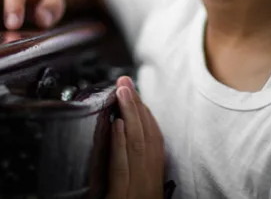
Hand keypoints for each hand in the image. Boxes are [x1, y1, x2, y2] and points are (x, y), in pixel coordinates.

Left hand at [108, 76, 164, 198]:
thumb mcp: (138, 192)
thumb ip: (134, 171)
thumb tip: (126, 138)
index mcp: (152, 182)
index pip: (154, 142)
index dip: (146, 116)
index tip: (136, 95)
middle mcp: (149, 184)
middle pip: (148, 139)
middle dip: (137, 106)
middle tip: (126, 82)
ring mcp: (137, 192)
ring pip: (138, 148)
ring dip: (130, 115)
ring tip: (122, 92)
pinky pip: (122, 169)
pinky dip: (120, 145)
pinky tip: (116, 125)